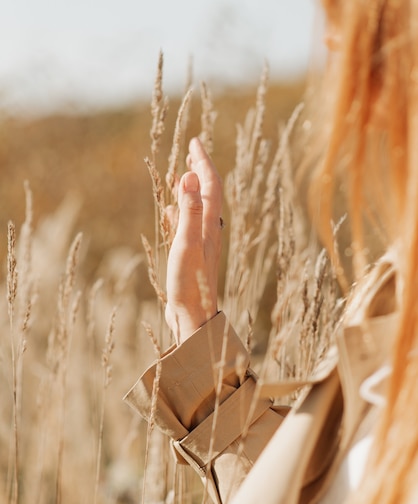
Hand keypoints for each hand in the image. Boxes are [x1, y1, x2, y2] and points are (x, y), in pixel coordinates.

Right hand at [165, 137, 222, 343]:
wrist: (193, 316)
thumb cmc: (190, 283)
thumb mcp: (187, 243)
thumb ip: (189, 210)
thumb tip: (189, 175)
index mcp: (209, 225)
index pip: (210, 184)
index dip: (203, 161)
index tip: (195, 141)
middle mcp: (209, 230)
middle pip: (208, 193)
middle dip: (201, 170)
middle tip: (192, 150)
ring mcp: (201, 243)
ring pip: (198, 207)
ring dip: (191, 188)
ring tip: (181, 174)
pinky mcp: (193, 255)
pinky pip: (188, 224)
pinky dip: (181, 211)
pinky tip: (171, 212)